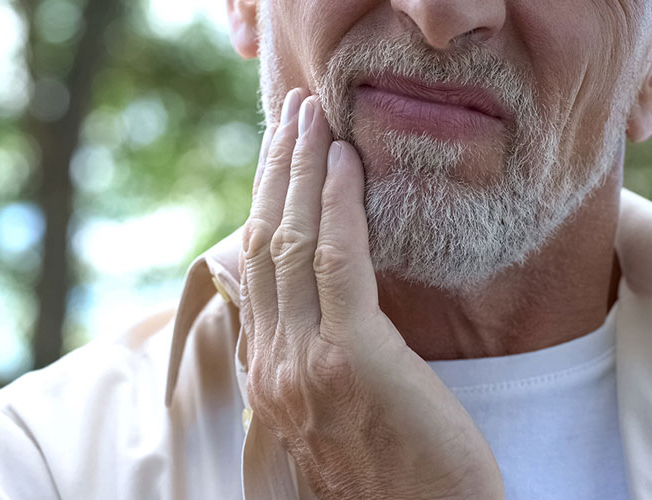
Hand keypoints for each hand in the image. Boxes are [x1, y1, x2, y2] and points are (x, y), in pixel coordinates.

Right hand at [240, 88, 503, 499]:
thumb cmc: (399, 470)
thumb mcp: (339, 407)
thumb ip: (319, 350)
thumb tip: (330, 288)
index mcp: (267, 374)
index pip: (253, 269)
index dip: (264, 202)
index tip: (281, 155)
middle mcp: (270, 365)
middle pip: (261, 244)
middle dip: (276, 170)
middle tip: (291, 113)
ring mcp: (303, 362)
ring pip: (288, 243)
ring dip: (301, 170)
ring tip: (311, 117)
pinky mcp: (351, 357)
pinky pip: (336, 262)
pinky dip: (338, 205)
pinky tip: (346, 161)